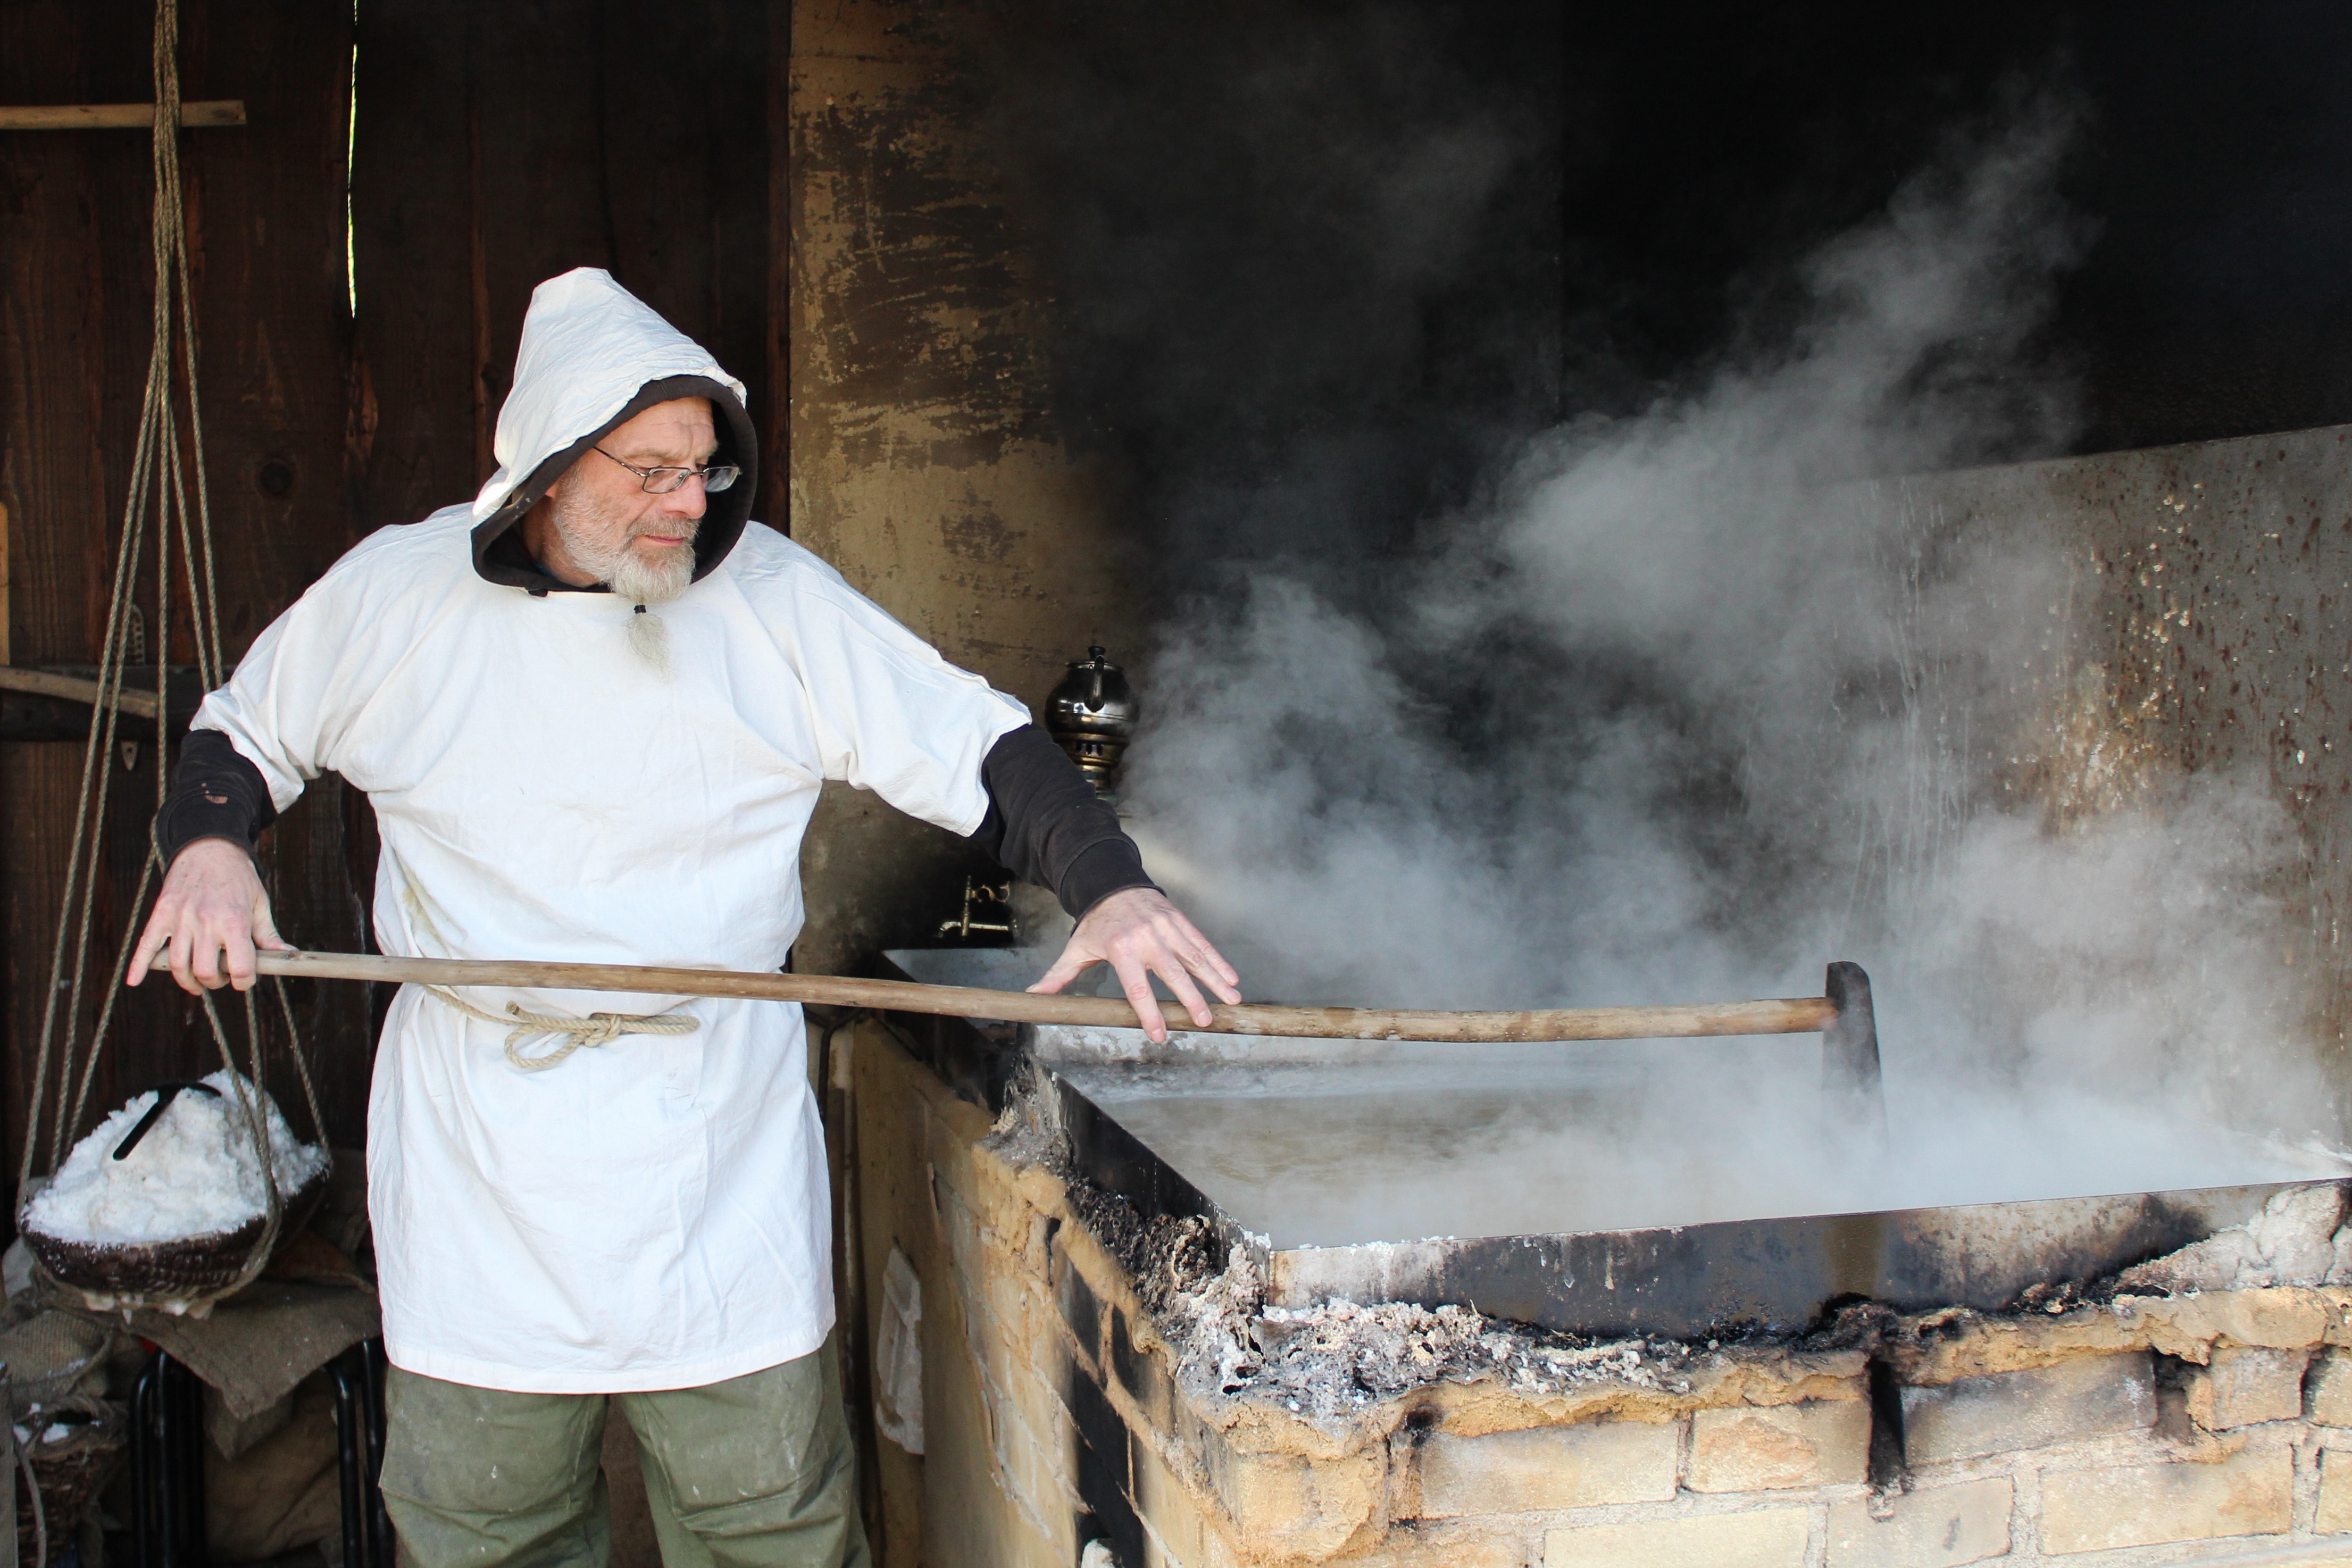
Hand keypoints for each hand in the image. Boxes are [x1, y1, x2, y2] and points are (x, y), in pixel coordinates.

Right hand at [126, 839, 286, 993]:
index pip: (240, 967)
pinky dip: (139, 965)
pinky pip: (146, 944)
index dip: (245, 981)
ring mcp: (179, 918)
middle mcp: (205, 921)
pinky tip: (135, 981)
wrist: (209, 847)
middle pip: (204, 971)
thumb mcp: (260, 903)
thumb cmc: (239, 878)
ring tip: (197, 983)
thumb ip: (268, 934)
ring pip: (177, 964)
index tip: (245, 979)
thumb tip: (287, 957)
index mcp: (234, 920)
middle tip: (221, 977)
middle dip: (215, 982)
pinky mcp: (161, 913)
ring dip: (187, 981)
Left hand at [1028, 887, 1240, 1042]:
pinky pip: (1202, 942)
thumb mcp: (1077, 948)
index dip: (1149, 1013)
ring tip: (1231, 1000)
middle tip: (1203, 1021)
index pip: (1137, 987)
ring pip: (1194, 957)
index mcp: (1121, 950)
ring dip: (1215, 980)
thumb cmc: (1096, 923)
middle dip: (1190, 999)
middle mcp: (1147, 939)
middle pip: (1172, 974)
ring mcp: (1166, 928)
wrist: (1113, 882)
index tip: (1160, 1035)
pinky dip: (1218, 960)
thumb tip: (1034, 997)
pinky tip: (1231, 977)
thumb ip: (1059, 975)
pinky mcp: (1179, 920)